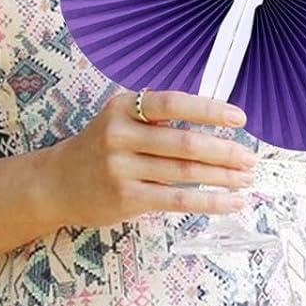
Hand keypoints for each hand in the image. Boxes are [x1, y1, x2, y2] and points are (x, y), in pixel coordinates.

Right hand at [41, 90, 256, 228]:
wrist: (55, 183)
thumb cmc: (102, 146)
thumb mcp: (122, 118)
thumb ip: (160, 117)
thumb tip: (218, 120)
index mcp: (123, 107)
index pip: (173, 103)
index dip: (209, 110)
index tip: (239, 118)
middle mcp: (120, 135)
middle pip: (184, 143)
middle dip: (224, 151)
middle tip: (249, 157)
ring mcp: (121, 169)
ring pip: (185, 172)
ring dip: (223, 176)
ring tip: (246, 178)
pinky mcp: (126, 199)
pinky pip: (177, 200)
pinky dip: (210, 201)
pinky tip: (230, 202)